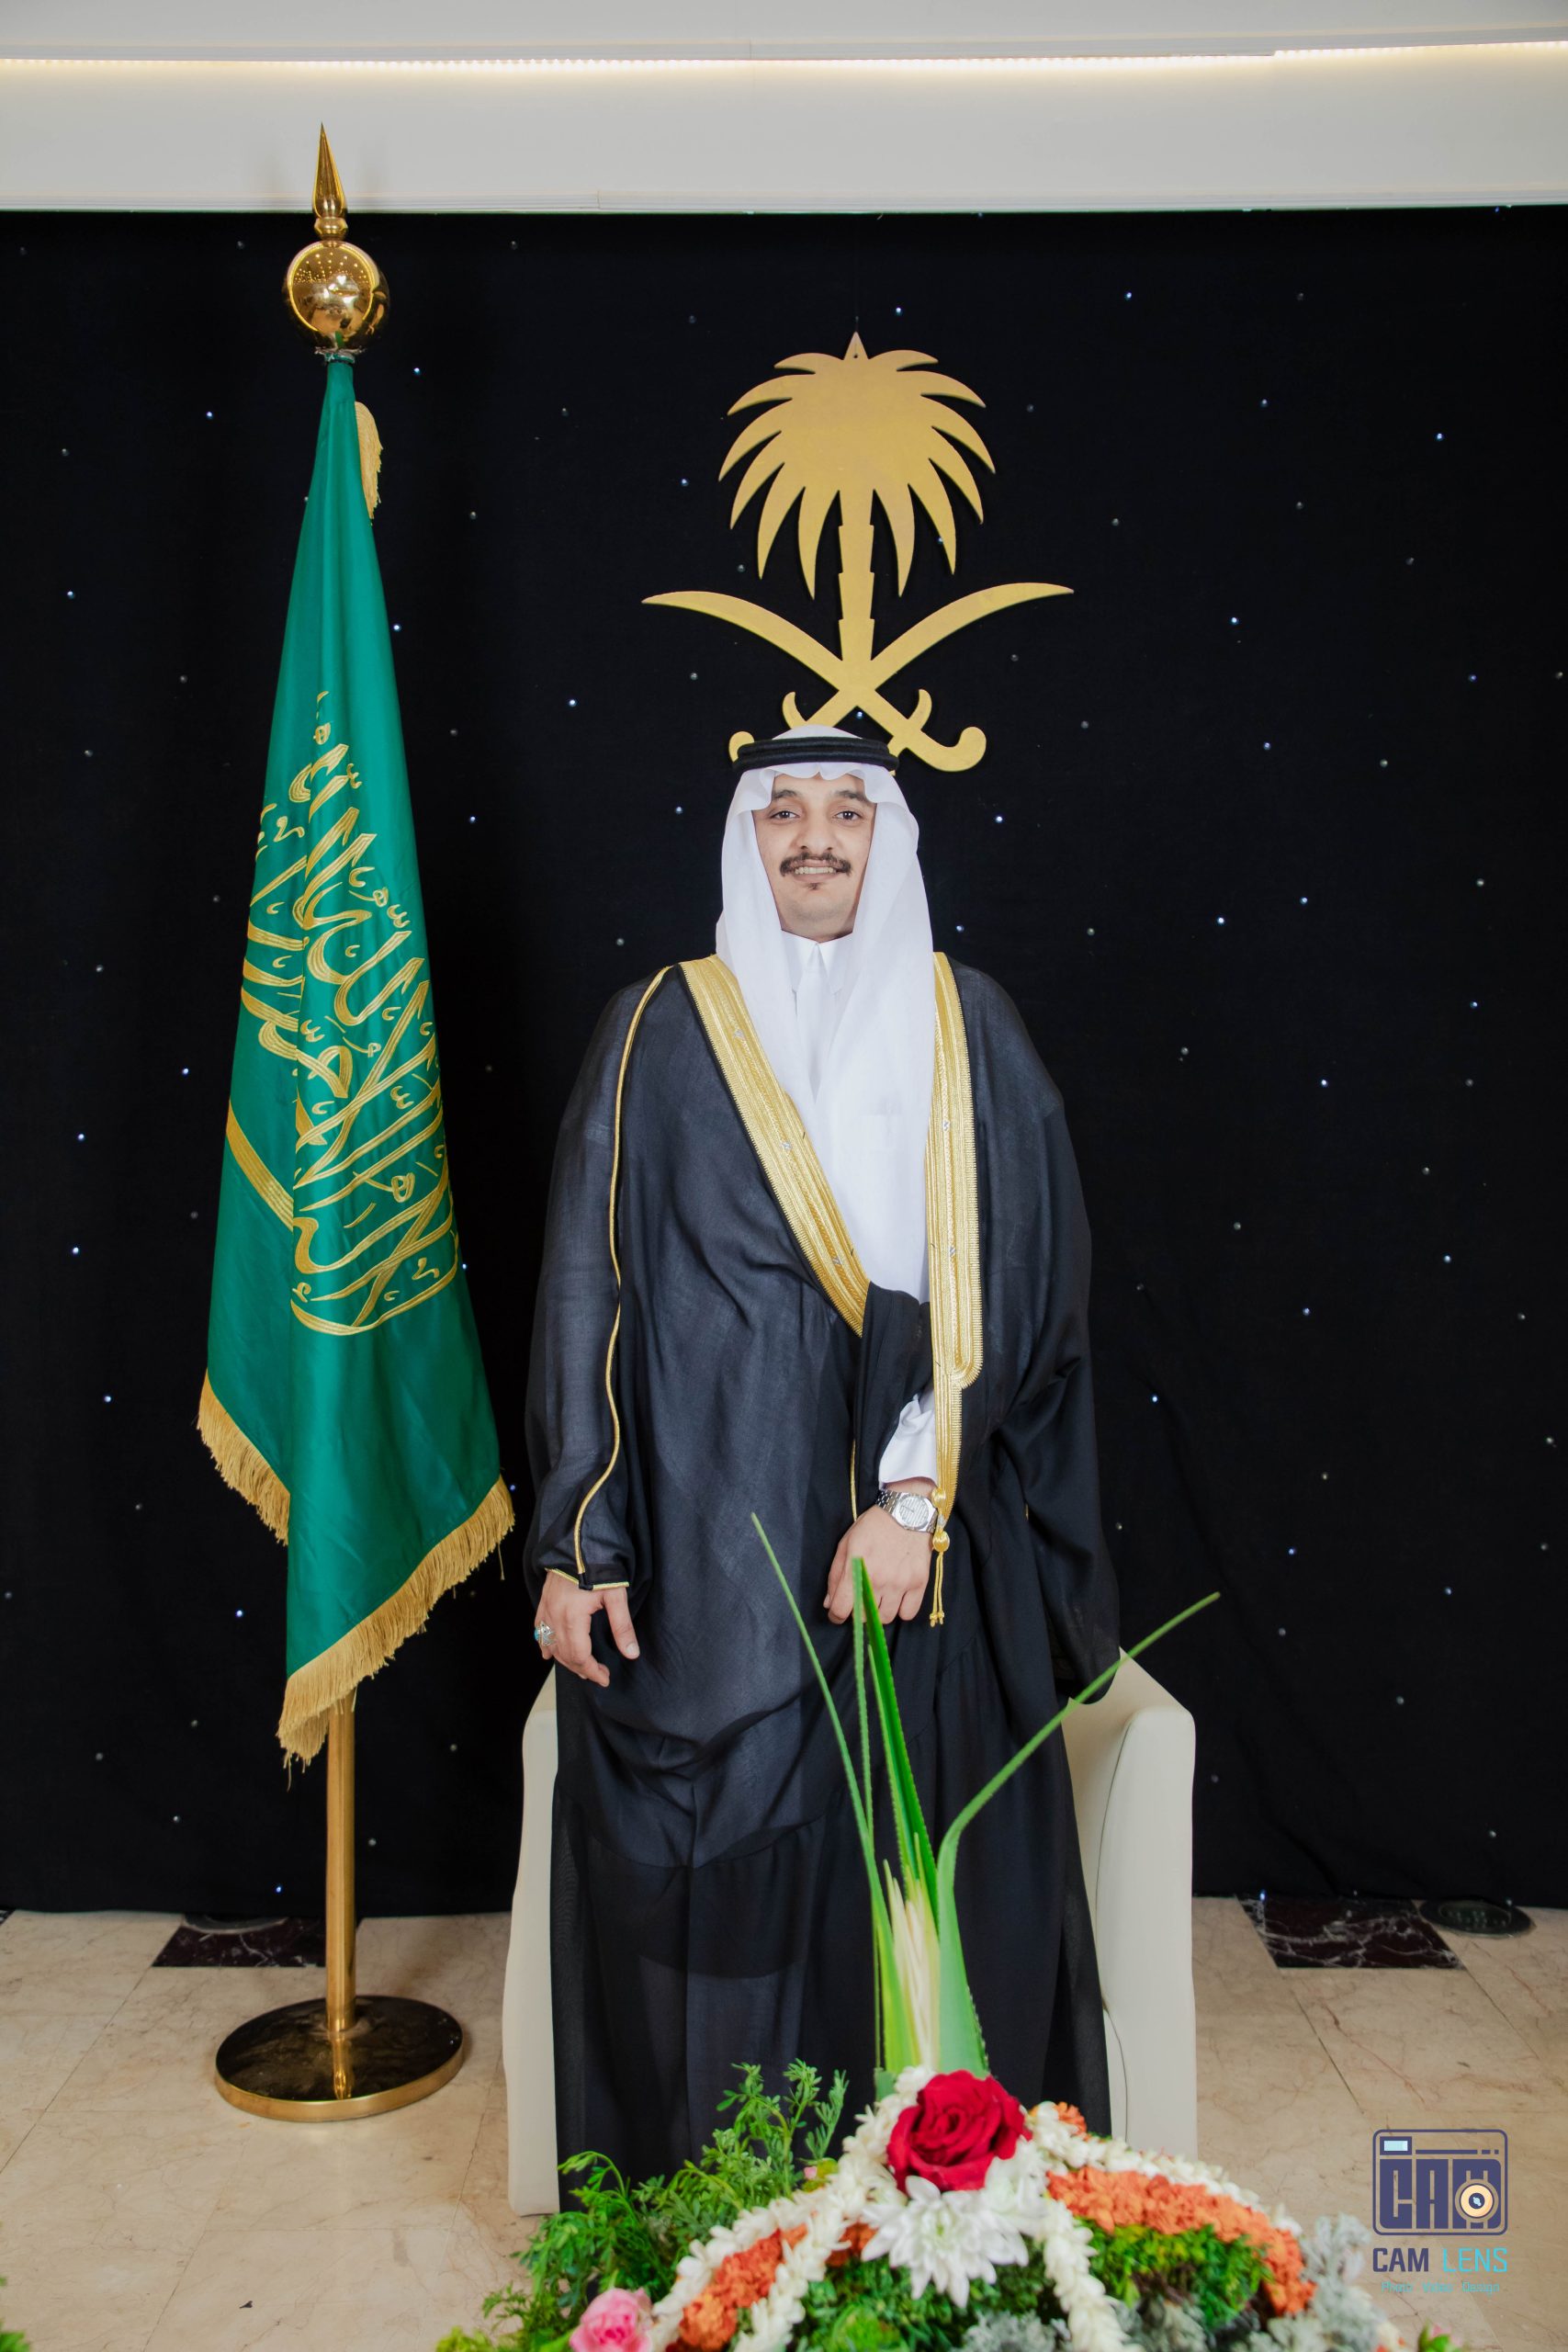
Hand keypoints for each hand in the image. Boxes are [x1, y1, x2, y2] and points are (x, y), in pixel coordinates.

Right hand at [533, 1576, 638, 1686]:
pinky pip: (539, 1630)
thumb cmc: (598, 1567)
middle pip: (565, 1655)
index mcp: (572, 1618)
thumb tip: (631, 1654)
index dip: (592, 1671)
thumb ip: (622, 1626)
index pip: (580, 1656)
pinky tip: (548, 1654)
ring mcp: (546, 1610)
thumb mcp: (616, 1596)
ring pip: (551, 1645)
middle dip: (581, 1669)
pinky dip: (544, 1644)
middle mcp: (555, 1618)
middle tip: (598, 1675)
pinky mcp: (543, 1602)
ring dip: (565, 1660)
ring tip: (580, 1668)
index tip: (605, 1678)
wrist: (578, 1542)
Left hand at [825, 1497, 931, 1624]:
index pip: (842, 1609)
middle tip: (861, 1598)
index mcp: (856, 1568)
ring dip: (879, 1612)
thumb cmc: (873, 1527)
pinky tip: (897, 1597)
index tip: (837, 1613)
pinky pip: (908, 1614)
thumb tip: (830, 1603)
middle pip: (863, 1617)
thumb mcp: (846, 1544)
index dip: (836, 1616)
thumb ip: (836, 1575)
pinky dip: (901, 1610)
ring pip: (885, 1618)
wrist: (907, 1512)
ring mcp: (900, 1583)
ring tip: (879, 1596)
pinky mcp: (919, 1583)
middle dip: (858, 1611)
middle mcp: (878, 1579)